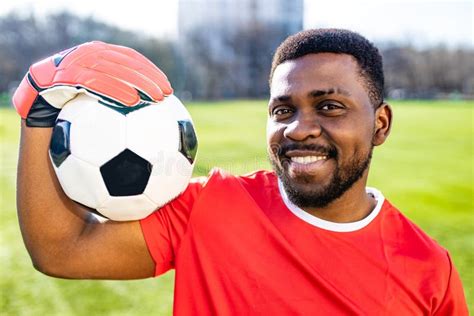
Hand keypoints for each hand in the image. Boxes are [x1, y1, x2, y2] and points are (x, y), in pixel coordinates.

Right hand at [12, 41, 172, 126]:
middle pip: (124, 62)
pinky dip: (115, 90)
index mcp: (98, 54)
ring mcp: (74, 62)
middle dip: (148, 77)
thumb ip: (117, 95)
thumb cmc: (73, 111)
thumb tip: (149, 107)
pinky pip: (94, 82)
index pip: (130, 58)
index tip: (168, 85)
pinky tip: (132, 101)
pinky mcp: (64, 75)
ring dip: (136, 83)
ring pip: (111, 70)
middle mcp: (87, 54)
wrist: (39, 109)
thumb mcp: (98, 99)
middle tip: (166, 93)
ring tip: (154, 98)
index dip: (150, 69)